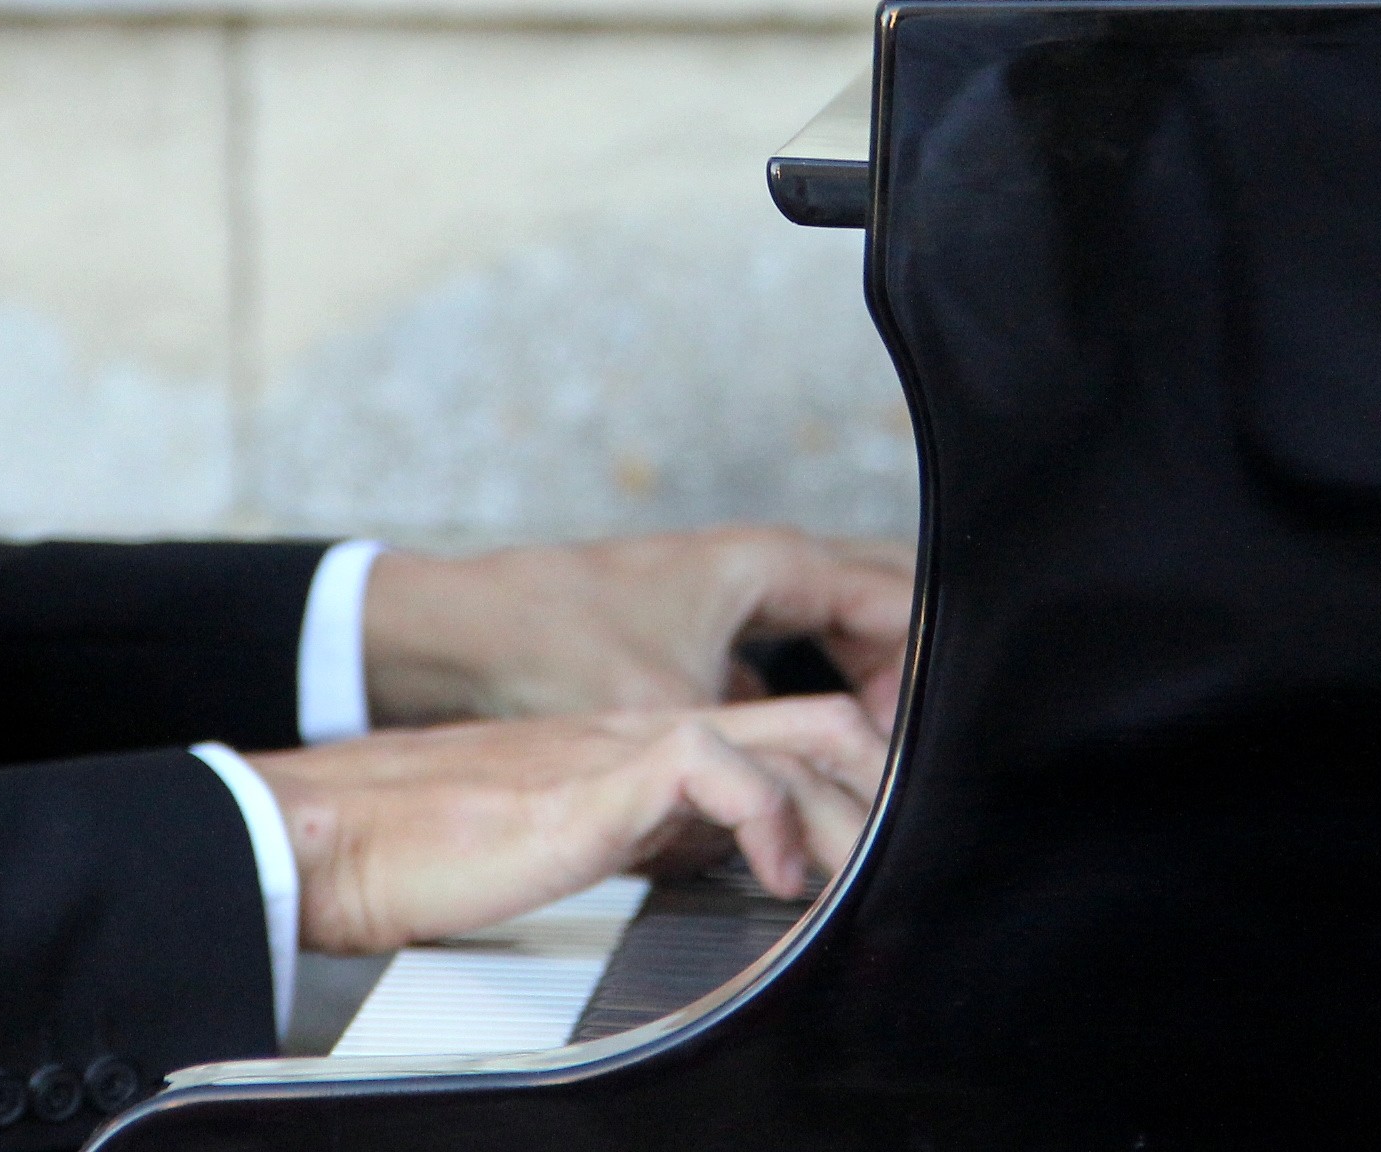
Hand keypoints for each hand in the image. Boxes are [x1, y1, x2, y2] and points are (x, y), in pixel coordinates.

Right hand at [253, 694, 886, 954]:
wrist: (336, 833)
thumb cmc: (429, 851)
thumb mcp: (578, 845)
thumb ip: (653, 840)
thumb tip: (730, 874)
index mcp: (652, 746)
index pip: (792, 732)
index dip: (857, 780)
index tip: (893, 842)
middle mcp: (655, 732)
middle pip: (822, 718)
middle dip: (886, 785)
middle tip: (913, 855)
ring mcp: (632, 746)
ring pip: (799, 739)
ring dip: (851, 810)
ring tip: (865, 875)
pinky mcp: (600, 777)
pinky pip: (721, 765)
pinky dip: (772, 817)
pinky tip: (780, 874)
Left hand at [363, 525, 913, 731]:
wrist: (450, 634)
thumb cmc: (547, 647)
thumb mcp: (668, 716)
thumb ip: (750, 763)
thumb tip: (808, 816)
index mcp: (772, 563)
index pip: (902, 604)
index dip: (930, 677)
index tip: (925, 749)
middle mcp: (760, 570)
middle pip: (879, 611)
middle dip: (911, 679)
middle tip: (917, 762)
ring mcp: (728, 602)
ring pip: (833, 640)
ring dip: (860, 696)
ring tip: (872, 775)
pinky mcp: (698, 642)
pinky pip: (786, 664)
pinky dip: (808, 705)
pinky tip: (802, 767)